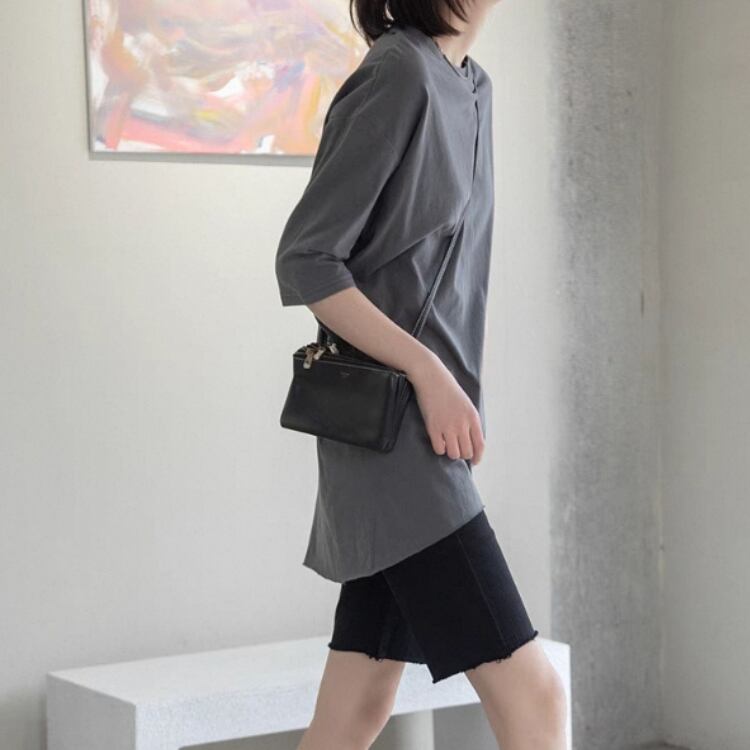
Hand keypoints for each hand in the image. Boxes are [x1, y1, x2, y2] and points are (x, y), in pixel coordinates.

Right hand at [406, 351, 484, 465]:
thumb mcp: (466, 404)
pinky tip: (438, 441)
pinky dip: (439, 448)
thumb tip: (469, 439)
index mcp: (473, 417)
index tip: (474, 461)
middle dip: (462, 453)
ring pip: (453, 453)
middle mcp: (462, 424)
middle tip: (456, 448)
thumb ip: (469, 421)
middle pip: (466, 452)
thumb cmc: (448, 389)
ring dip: (450, 452)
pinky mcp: (433, 427)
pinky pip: (439, 449)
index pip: (480, 445)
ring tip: (447, 445)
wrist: (431, 377)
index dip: (477, 456)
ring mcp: (448, 426)